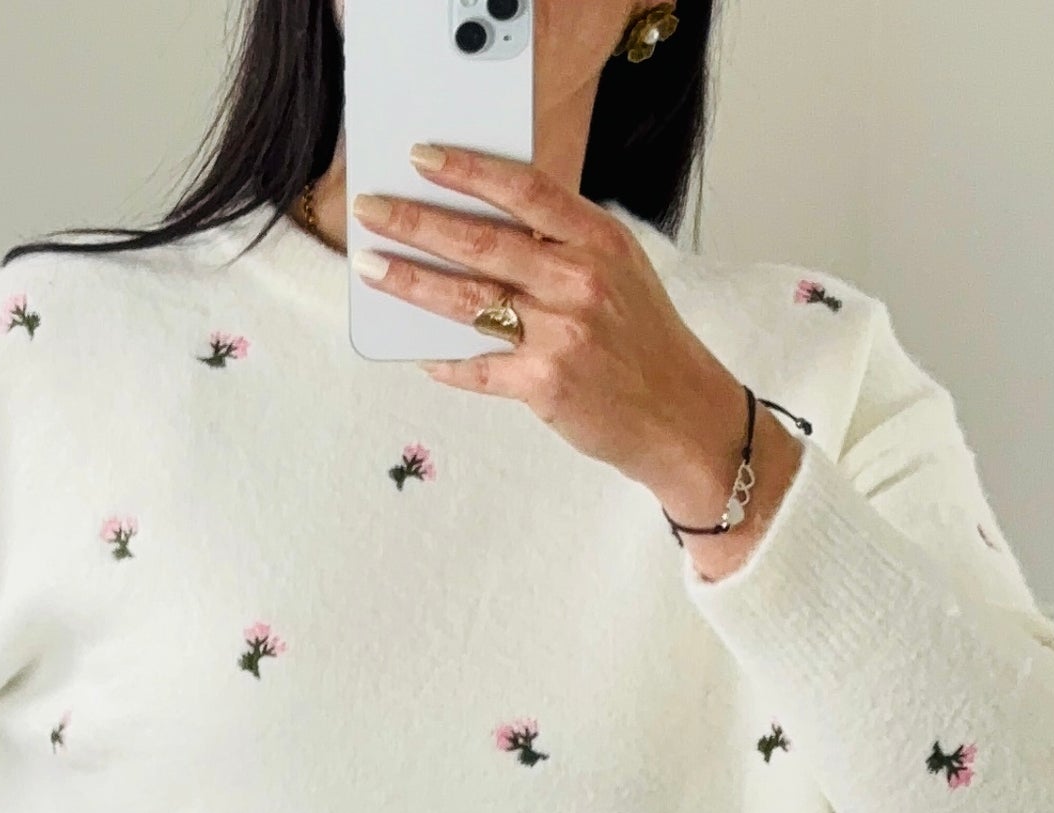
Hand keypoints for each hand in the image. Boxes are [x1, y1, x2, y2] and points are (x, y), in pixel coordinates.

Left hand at [351, 147, 801, 571]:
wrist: (681, 415)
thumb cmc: (643, 341)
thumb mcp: (619, 271)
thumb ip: (562, 244)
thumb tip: (483, 224)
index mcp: (598, 240)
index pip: (524, 189)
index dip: (468, 169)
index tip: (422, 157)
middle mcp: (579, 280)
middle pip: (482, 242)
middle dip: (417, 222)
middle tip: (372, 209)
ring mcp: (562, 333)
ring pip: (468, 300)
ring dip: (411, 283)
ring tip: (372, 267)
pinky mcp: (546, 384)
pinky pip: (478, 368)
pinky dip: (445, 362)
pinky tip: (418, 354)